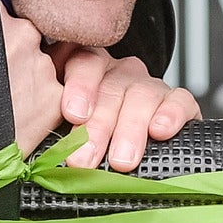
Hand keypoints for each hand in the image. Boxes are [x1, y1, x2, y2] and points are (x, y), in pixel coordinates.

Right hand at [0, 4, 61, 222]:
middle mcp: (21, 31)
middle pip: (24, 37)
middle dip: (11, 56)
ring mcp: (42, 65)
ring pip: (40, 68)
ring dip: (26, 83)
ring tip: (0, 108)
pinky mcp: (56, 100)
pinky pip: (53, 99)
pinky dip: (39, 110)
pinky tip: (16, 123)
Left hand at [54, 45, 200, 169]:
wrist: (134, 157)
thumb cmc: (94, 144)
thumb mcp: (70, 135)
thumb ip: (59, 135)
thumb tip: (43, 156)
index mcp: (88, 74)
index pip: (83, 63)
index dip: (79, 87)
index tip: (73, 115)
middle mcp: (119, 75)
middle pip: (111, 87)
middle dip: (99, 125)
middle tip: (86, 158)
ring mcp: (149, 87)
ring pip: (142, 95)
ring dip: (130, 128)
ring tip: (120, 160)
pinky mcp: (178, 103)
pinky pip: (179, 99)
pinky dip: (171, 114)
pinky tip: (160, 131)